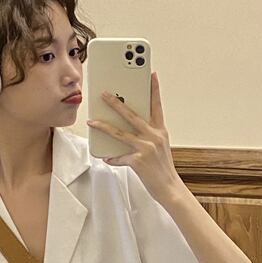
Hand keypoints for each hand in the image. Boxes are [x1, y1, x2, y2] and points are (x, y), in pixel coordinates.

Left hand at [86, 71, 183, 204]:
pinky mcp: (138, 161)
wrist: (169, 188)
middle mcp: (154, 136)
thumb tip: (129, 129)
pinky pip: (119, 157)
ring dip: (104, 126)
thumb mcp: (159, 147)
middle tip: (104, 93)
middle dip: (116, 103)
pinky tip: (106, 157)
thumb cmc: (162, 168)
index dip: (154, 89)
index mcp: (160, 131)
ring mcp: (146, 148)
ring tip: (92, 121)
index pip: (157, 106)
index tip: (151, 74)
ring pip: (120, 133)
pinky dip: (112, 158)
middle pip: (132, 115)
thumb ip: (147, 135)